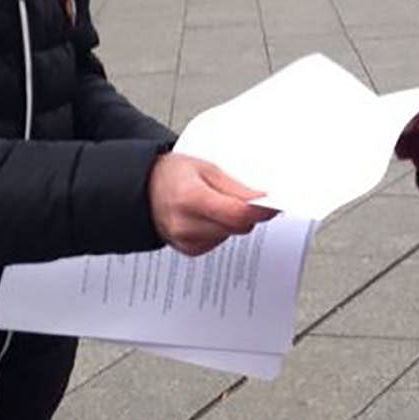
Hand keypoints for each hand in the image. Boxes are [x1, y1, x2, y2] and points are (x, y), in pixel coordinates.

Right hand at [147, 154, 277, 256]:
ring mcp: (186, 241)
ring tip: (216, 202)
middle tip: (246, 196)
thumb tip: (263, 202)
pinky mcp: (190, 250)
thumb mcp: (206, 168)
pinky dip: (222, 228)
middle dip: (247, 213)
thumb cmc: (172, 174)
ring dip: (233, 221)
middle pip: (237, 226)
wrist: (143, 190)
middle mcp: (185, 225)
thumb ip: (236, 188)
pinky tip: (208, 215)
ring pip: (232, 235)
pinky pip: (220, 241)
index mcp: (189, 198)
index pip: (237, 214)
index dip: (260, 210)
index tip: (274, 203)